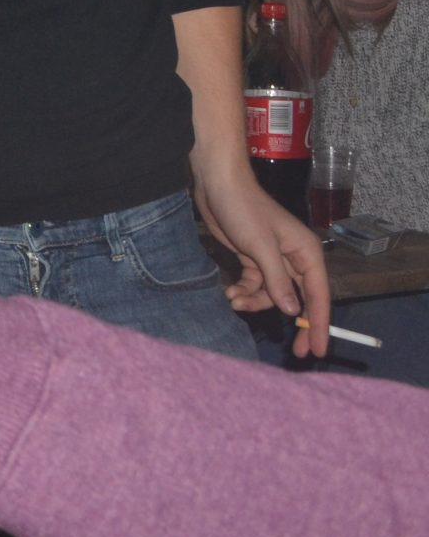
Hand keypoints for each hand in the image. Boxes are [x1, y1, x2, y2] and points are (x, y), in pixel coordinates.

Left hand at [196, 170, 329, 356]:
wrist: (217, 184)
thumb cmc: (244, 210)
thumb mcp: (261, 247)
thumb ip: (278, 280)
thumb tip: (293, 312)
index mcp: (307, 253)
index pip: (318, 295)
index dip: (319, 323)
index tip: (318, 349)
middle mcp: (294, 258)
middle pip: (299, 299)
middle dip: (294, 323)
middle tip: (295, 352)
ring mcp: (273, 259)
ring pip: (273, 294)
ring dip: (256, 302)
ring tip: (236, 301)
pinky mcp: (253, 258)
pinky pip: (255, 284)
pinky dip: (245, 291)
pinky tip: (230, 292)